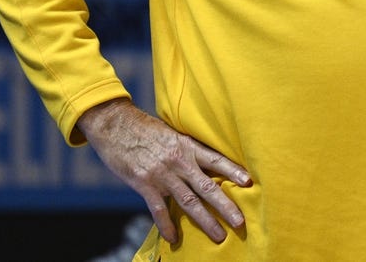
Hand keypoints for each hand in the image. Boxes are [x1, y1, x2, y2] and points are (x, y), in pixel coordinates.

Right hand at [76, 98, 251, 244]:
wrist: (116, 125)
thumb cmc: (145, 128)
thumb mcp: (171, 132)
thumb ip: (186, 147)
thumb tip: (202, 159)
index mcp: (187, 145)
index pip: (216, 159)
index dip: (233, 171)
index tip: (249, 182)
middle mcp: (178, 161)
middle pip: (207, 186)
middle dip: (225, 205)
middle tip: (240, 221)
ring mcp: (162, 174)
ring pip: (188, 201)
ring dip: (205, 220)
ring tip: (219, 235)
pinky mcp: (144, 184)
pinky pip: (159, 210)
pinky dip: (167, 225)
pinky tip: (174, 238)